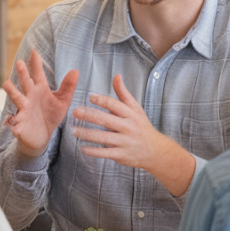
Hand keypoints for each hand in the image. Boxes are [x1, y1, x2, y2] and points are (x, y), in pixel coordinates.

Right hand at [3, 49, 78, 159]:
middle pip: (25, 83)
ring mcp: (23, 109)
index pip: (37, 74)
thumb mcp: (62, 102)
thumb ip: (68, 87)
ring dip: (12, 91)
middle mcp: (29, 97)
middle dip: (22, 73)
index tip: (34, 52)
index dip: (36, 63)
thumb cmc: (50, 115)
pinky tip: (11, 121)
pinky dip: (12, 121)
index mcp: (39, 90)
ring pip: (15, 98)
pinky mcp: (19, 123)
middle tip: (20, 62)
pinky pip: (13, 121)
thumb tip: (76, 70)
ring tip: (7, 84)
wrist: (42, 136)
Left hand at [72, 74, 195, 196]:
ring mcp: (124, 142)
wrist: (155, 150)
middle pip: (106, 120)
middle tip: (75, 112)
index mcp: (130, 114)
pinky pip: (105, 153)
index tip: (89, 96)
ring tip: (74, 131)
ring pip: (103, 137)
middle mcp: (127, 127)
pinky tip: (82, 147)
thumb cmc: (141, 126)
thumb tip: (116, 75)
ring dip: (87, 134)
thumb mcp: (135, 108)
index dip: (102, 100)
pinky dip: (93, 151)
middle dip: (90, 115)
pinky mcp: (121, 155)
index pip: (114, 105)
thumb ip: (123, 93)